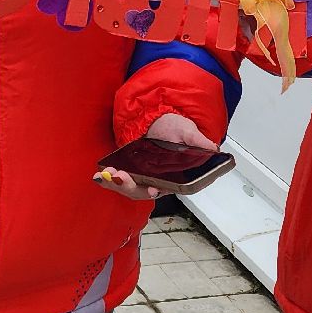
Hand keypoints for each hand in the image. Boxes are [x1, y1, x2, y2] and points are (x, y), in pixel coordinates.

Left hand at [94, 113, 218, 201]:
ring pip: (130, 188)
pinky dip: (109, 180)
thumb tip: (213, 149)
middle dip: (131, 186)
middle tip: (121, 176)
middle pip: (144, 191)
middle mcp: (158, 181)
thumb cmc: (177, 130)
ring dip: (116, 184)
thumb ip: (199, 141)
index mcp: (175, 176)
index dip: (159, 189)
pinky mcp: (132, 172)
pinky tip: (98, 176)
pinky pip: (120, 180)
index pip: (168, 188)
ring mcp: (144, 177)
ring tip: (105, 175)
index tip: (153, 189)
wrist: (161, 122)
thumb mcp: (188, 131)